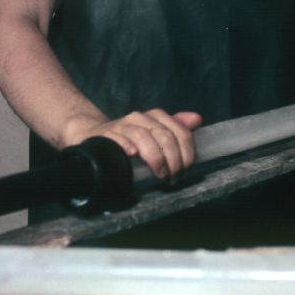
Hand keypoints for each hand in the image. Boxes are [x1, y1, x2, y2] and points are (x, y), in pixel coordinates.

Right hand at [77, 109, 202, 180]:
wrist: (97, 134)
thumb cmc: (132, 137)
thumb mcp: (156, 131)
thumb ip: (177, 126)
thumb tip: (197, 119)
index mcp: (156, 116)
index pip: (179, 131)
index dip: (186, 152)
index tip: (186, 169)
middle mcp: (140, 117)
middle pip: (164, 136)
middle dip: (173, 160)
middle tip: (174, 177)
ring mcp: (122, 125)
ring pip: (143, 136)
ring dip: (155, 158)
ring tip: (161, 175)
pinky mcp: (106, 135)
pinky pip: (117, 138)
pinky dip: (126, 146)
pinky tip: (132, 155)